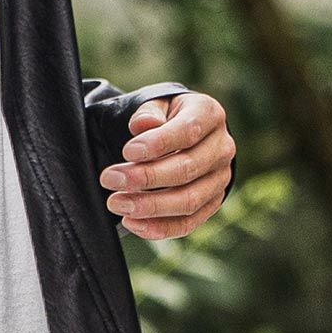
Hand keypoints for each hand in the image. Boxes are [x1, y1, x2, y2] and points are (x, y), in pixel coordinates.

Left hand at [98, 89, 234, 238]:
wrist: (186, 133)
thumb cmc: (166, 116)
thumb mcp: (157, 104)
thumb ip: (149, 112)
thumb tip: (144, 124)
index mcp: (209, 115)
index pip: (188, 131)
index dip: (158, 143)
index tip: (127, 152)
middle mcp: (221, 148)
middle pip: (187, 169)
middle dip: (146, 177)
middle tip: (110, 179)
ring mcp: (219, 179)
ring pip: (189, 200)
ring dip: (150, 206)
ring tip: (117, 203)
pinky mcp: (211, 203)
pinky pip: (188, 222)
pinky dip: (159, 228)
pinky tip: (132, 223)